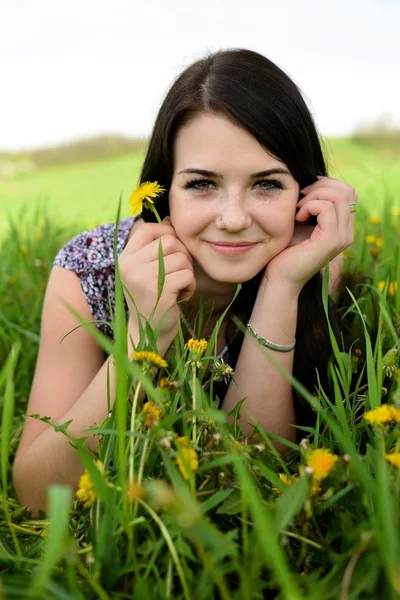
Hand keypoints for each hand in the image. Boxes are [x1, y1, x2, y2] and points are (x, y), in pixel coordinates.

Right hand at [118, 219, 195, 337]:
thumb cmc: (152, 298)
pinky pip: (187, 275)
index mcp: (124, 259)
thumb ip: (155, 247)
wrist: (147, 334)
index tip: (173, 251)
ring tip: (178, 287)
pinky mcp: (160, 293)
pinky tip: (180, 297)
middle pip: (170, 241)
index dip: (166, 233)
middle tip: (179, 273)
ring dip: (187, 273)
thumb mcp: (147, 270)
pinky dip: (190, 286)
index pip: (148, 229)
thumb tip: (169, 219)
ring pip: (182, 258)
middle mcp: (129, 267)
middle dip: (182, 255)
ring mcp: (143, 280)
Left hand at [264, 176, 356, 291]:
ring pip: (339, 196)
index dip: (326, 184)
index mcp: (343, 227)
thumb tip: (313, 179)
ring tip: (298, 209)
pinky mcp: (330, 241)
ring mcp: (342, 237)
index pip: (348, 191)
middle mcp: (347, 232)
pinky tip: (297, 218)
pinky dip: (309, 206)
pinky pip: (327, 208)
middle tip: (300, 198)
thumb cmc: (285, 250)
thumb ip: (312, 204)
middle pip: (347, 190)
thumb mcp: (301, 221)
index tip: (304, 193)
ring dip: (313, 195)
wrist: (279, 277)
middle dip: (321, 185)